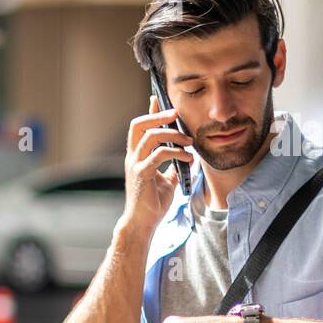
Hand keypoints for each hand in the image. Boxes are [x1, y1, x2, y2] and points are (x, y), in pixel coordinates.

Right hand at [121, 93, 193, 235]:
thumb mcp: (166, 181)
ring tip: (189, 142)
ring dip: (173, 135)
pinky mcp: (142, 174)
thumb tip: (185, 157)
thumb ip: (171, 167)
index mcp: (136, 156)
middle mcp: (132, 157)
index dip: (149, 112)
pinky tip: (188, 159)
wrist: (142, 224)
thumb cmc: (152, 204)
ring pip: (151, 137)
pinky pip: (159, 155)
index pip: (140, 127)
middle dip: (158, 115)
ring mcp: (135, 165)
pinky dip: (176, 153)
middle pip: (139, 125)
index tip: (158, 98)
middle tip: (177, 114)